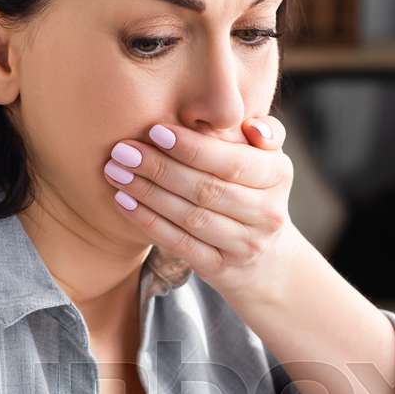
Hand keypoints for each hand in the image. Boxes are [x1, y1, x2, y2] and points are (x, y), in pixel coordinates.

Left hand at [101, 115, 301, 302]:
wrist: (264, 256)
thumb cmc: (252, 188)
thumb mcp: (265, 157)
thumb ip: (260, 131)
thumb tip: (251, 125)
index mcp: (278, 175)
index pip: (232, 162)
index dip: (193, 148)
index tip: (155, 131)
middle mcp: (267, 213)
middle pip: (207, 190)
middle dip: (160, 168)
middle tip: (122, 151)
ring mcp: (245, 245)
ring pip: (191, 217)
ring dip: (148, 194)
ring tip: (116, 172)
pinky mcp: (220, 268)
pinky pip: (180, 244)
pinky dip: (149, 222)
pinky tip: (123, 202)